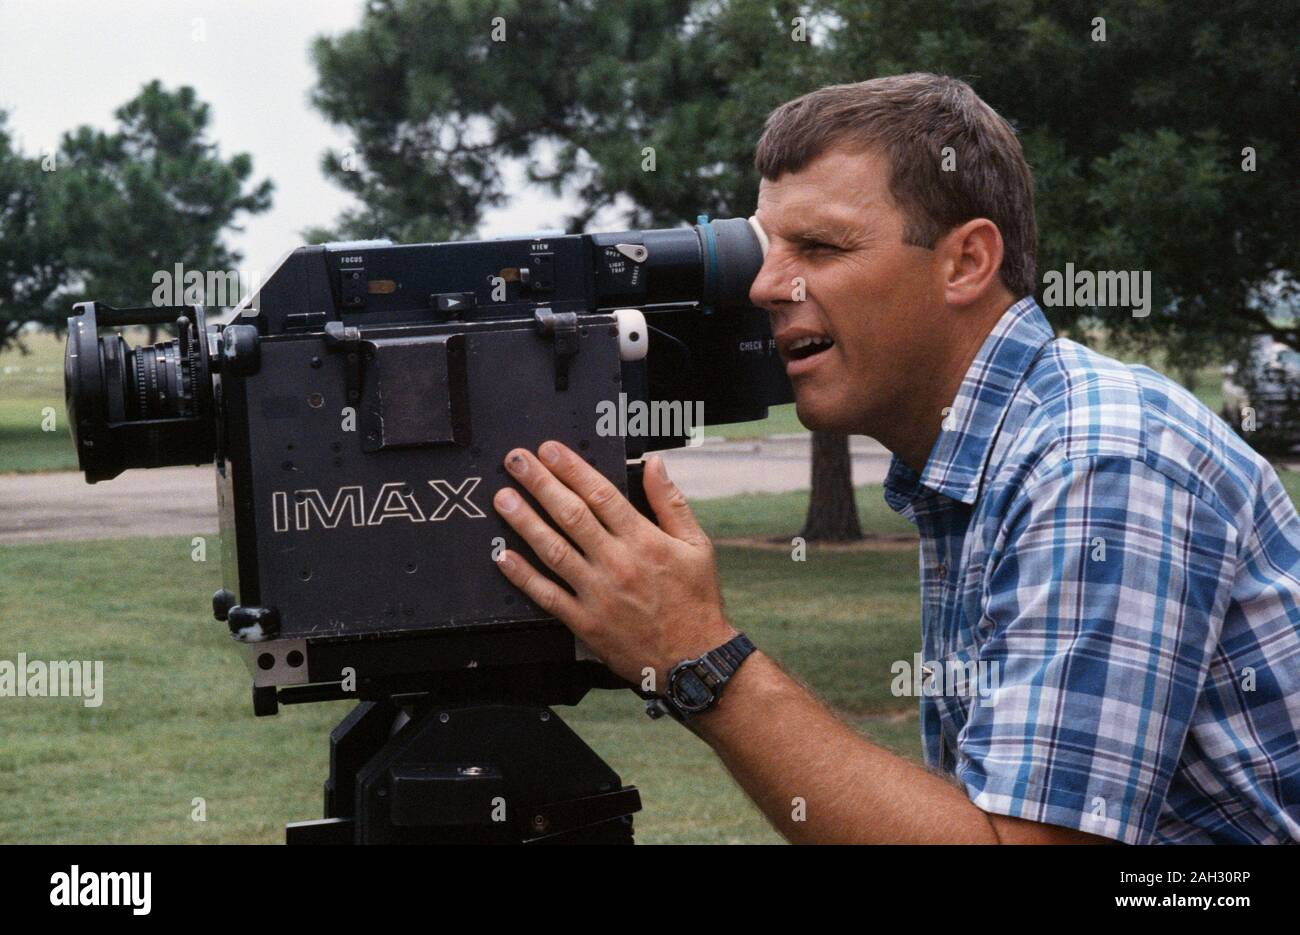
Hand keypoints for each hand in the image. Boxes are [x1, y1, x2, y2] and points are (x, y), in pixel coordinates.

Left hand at [491, 441, 735, 688]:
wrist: (694, 660)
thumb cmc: (696, 600)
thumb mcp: (697, 545)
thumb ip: (671, 502)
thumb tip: (654, 463)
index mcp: (644, 540)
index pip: (600, 494)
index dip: (571, 469)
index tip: (549, 450)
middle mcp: (617, 563)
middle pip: (570, 515)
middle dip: (540, 484)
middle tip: (515, 461)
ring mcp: (598, 594)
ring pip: (553, 550)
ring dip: (524, 522)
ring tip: (503, 498)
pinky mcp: (585, 623)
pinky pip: (547, 595)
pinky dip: (522, 576)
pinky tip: (503, 556)